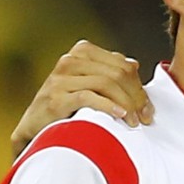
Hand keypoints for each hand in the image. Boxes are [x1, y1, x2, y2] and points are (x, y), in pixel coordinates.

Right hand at [10, 39, 153, 156]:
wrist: (34, 131)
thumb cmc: (67, 109)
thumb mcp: (90, 86)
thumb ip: (110, 73)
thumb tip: (134, 64)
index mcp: (82, 52)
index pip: (123, 65)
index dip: (140, 87)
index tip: (148, 109)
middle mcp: (70, 60)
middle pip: (118, 73)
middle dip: (136, 97)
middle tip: (145, 118)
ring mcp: (60, 78)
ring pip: (106, 84)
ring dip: (126, 105)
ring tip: (134, 122)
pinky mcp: (55, 97)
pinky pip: (89, 97)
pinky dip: (108, 106)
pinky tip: (120, 115)